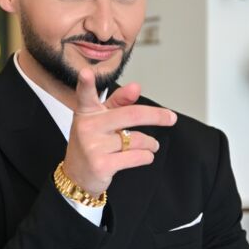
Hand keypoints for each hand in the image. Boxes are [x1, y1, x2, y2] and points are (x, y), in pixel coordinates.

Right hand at [62, 68, 176, 196]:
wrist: (78, 176)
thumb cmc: (93, 142)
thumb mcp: (101, 119)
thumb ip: (118, 102)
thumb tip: (135, 87)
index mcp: (87, 112)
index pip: (85, 95)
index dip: (85, 83)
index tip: (85, 73)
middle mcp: (87, 127)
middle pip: (130, 114)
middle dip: (156, 116)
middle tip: (171, 118)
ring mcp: (93, 147)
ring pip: (137, 139)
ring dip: (150, 143)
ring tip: (151, 145)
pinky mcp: (101, 165)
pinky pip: (136, 156)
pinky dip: (146, 156)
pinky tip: (145, 155)